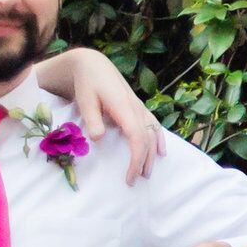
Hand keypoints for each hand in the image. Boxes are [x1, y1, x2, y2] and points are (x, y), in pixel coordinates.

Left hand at [30, 48, 166, 184]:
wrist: (94, 65)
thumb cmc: (87, 83)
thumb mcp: (85, 100)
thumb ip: (92, 120)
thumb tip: (99, 139)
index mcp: (124, 107)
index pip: (137, 138)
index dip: (136, 159)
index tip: (130, 176)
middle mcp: (137, 108)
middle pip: (147, 139)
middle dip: (143, 162)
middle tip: (134, 180)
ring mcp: (140, 108)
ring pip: (153, 134)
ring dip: (151, 154)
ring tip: (146, 172)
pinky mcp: (139, 108)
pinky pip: (154, 126)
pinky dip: (159, 140)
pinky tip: (161, 152)